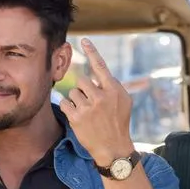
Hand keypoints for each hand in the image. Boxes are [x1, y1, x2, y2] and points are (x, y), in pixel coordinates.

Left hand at [59, 38, 134, 166]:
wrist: (114, 148)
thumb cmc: (119, 122)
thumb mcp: (124, 101)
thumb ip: (112, 86)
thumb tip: (99, 74)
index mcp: (114, 90)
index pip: (100, 66)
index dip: (91, 52)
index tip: (83, 40)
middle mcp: (101, 96)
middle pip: (81, 80)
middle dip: (83, 90)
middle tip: (91, 103)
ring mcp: (88, 107)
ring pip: (73, 92)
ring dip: (77, 100)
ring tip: (87, 113)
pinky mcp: (77, 118)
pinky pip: (66, 102)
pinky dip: (69, 108)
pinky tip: (78, 116)